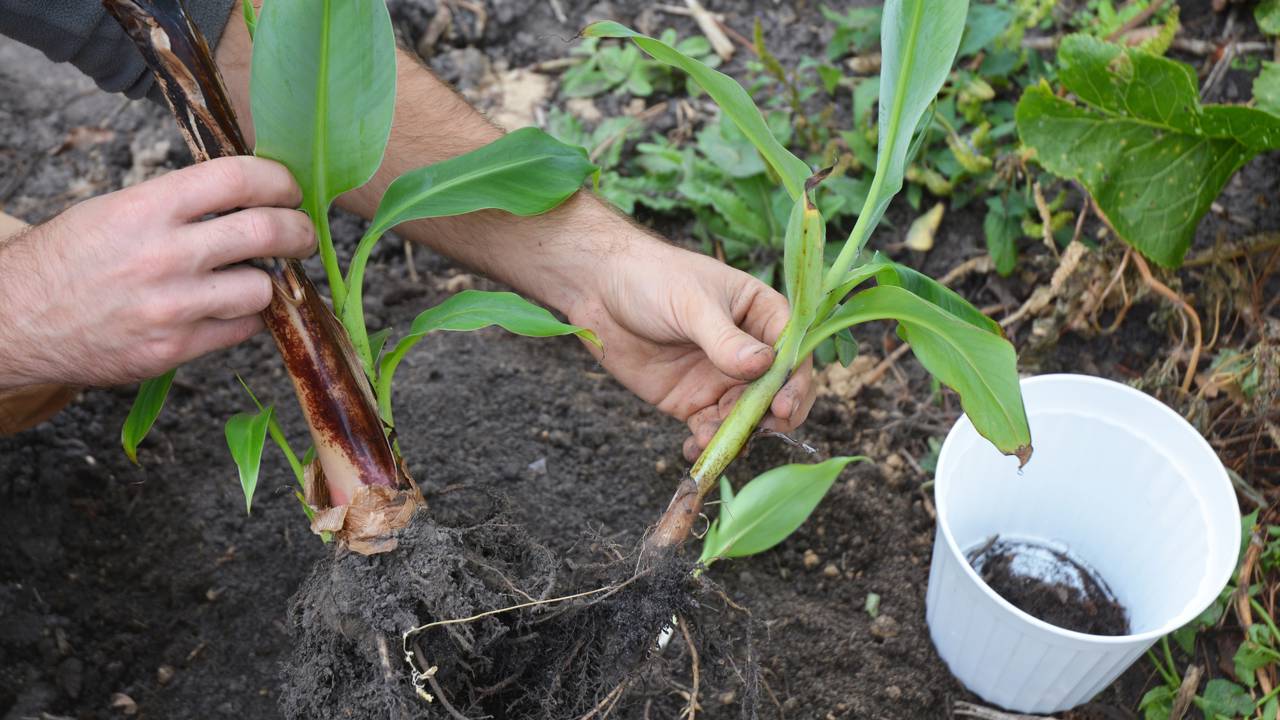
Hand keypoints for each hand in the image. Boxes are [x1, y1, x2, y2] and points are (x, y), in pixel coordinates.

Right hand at [0, 156, 315, 388]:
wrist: (15, 320)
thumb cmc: (71, 259)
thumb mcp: (116, 211)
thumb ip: (181, 204)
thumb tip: (254, 196)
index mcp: (146, 207)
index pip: (237, 178)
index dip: (278, 180)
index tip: (290, 188)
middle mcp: (163, 255)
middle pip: (266, 232)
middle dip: (299, 231)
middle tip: (302, 233)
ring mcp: (171, 307)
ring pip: (263, 288)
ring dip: (271, 282)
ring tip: (259, 275)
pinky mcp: (173, 350)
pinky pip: (241, 330)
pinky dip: (245, 318)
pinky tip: (229, 309)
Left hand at [569, 236, 815, 461]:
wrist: (598, 290)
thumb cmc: (652, 279)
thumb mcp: (692, 304)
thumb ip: (726, 339)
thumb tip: (764, 367)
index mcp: (760, 314)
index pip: (793, 351)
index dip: (795, 380)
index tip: (782, 405)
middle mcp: (748, 351)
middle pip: (776, 391)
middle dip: (772, 416)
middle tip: (760, 430)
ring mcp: (720, 378)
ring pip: (745, 417)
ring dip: (738, 434)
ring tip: (713, 438)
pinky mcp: (692, 401)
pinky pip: (710, 430)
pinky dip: (708, 445)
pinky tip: (696, 450)